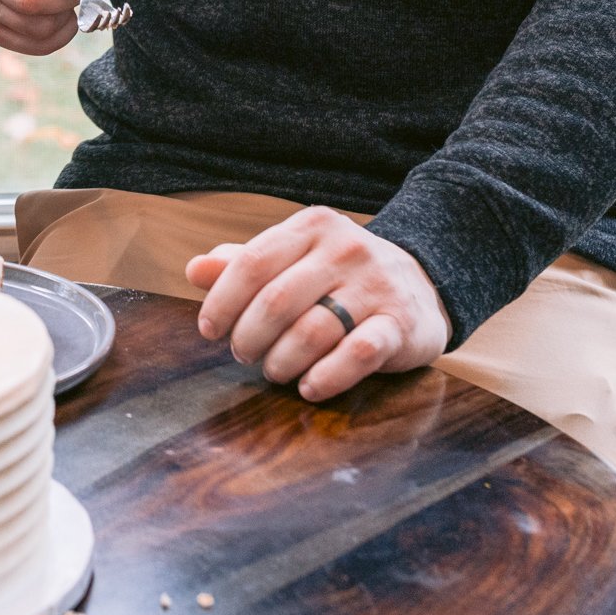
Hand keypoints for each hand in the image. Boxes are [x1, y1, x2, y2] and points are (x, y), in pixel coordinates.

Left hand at [186, 208, 450, 400]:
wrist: (422, 282)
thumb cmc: (338, 274)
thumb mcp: (294, 258)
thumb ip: (243, 264)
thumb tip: (194, 269)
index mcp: (311, 226)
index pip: (252, 262)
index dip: (222, 301)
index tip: (209, 330)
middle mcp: (345, 249)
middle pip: (276, 300)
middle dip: (248, 336)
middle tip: (243, 354)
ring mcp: (376, 286)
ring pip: (312, 331)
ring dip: (281, 361)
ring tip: (274, 371)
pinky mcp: (401, 324)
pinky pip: (358, 354)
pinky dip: (326, 376)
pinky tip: (309, 387)